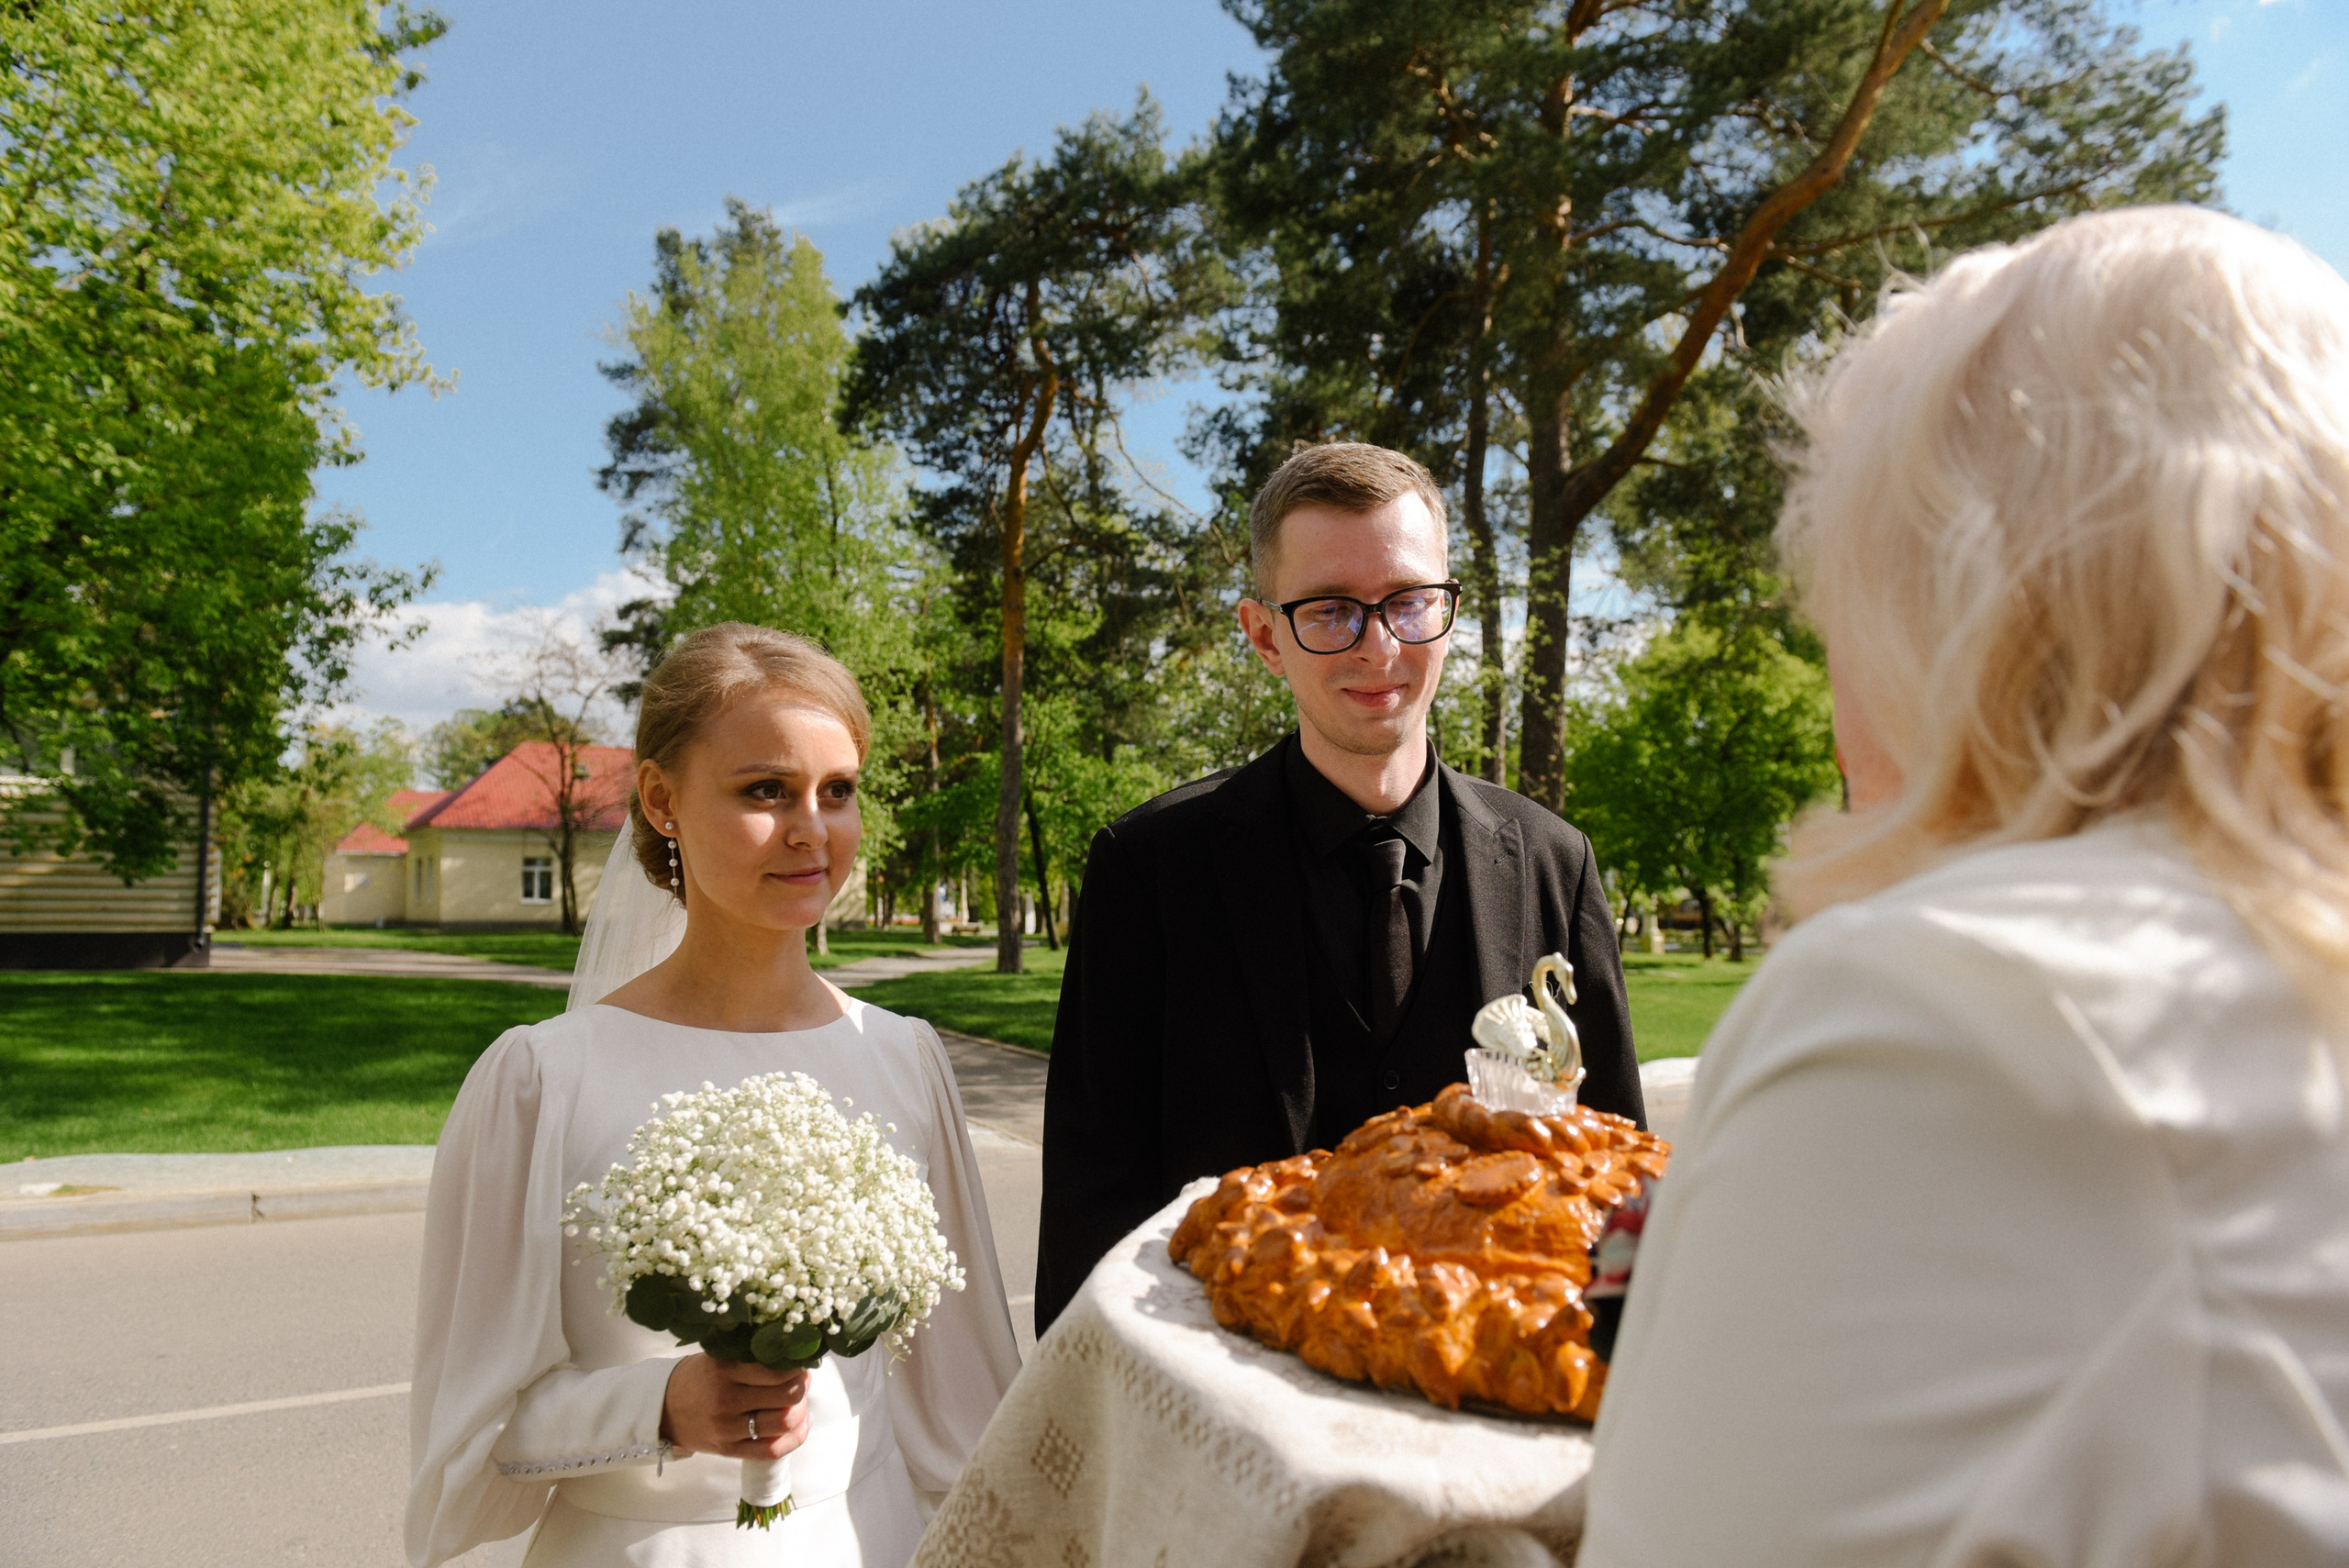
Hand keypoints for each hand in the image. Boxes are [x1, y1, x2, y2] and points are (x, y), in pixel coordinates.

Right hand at [659, 1354, 810, 1460]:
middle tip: (801, 1379)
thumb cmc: (697, 1377)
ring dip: (800, 1410)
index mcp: (725, 1370)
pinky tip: (801, 1423)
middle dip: (802, 1386)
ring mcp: (728, 1429)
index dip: (798, 1366)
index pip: (778, 1370)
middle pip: (787, 1396)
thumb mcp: (718, 1356)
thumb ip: (751, 1355)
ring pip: (783, 1423)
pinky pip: (771, 1450)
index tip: (801, 1360)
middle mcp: (727, 1400)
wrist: (662, 1408)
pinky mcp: (728, 1450)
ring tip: (798, 1401)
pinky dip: (795, 1438)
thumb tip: (793, 1352)